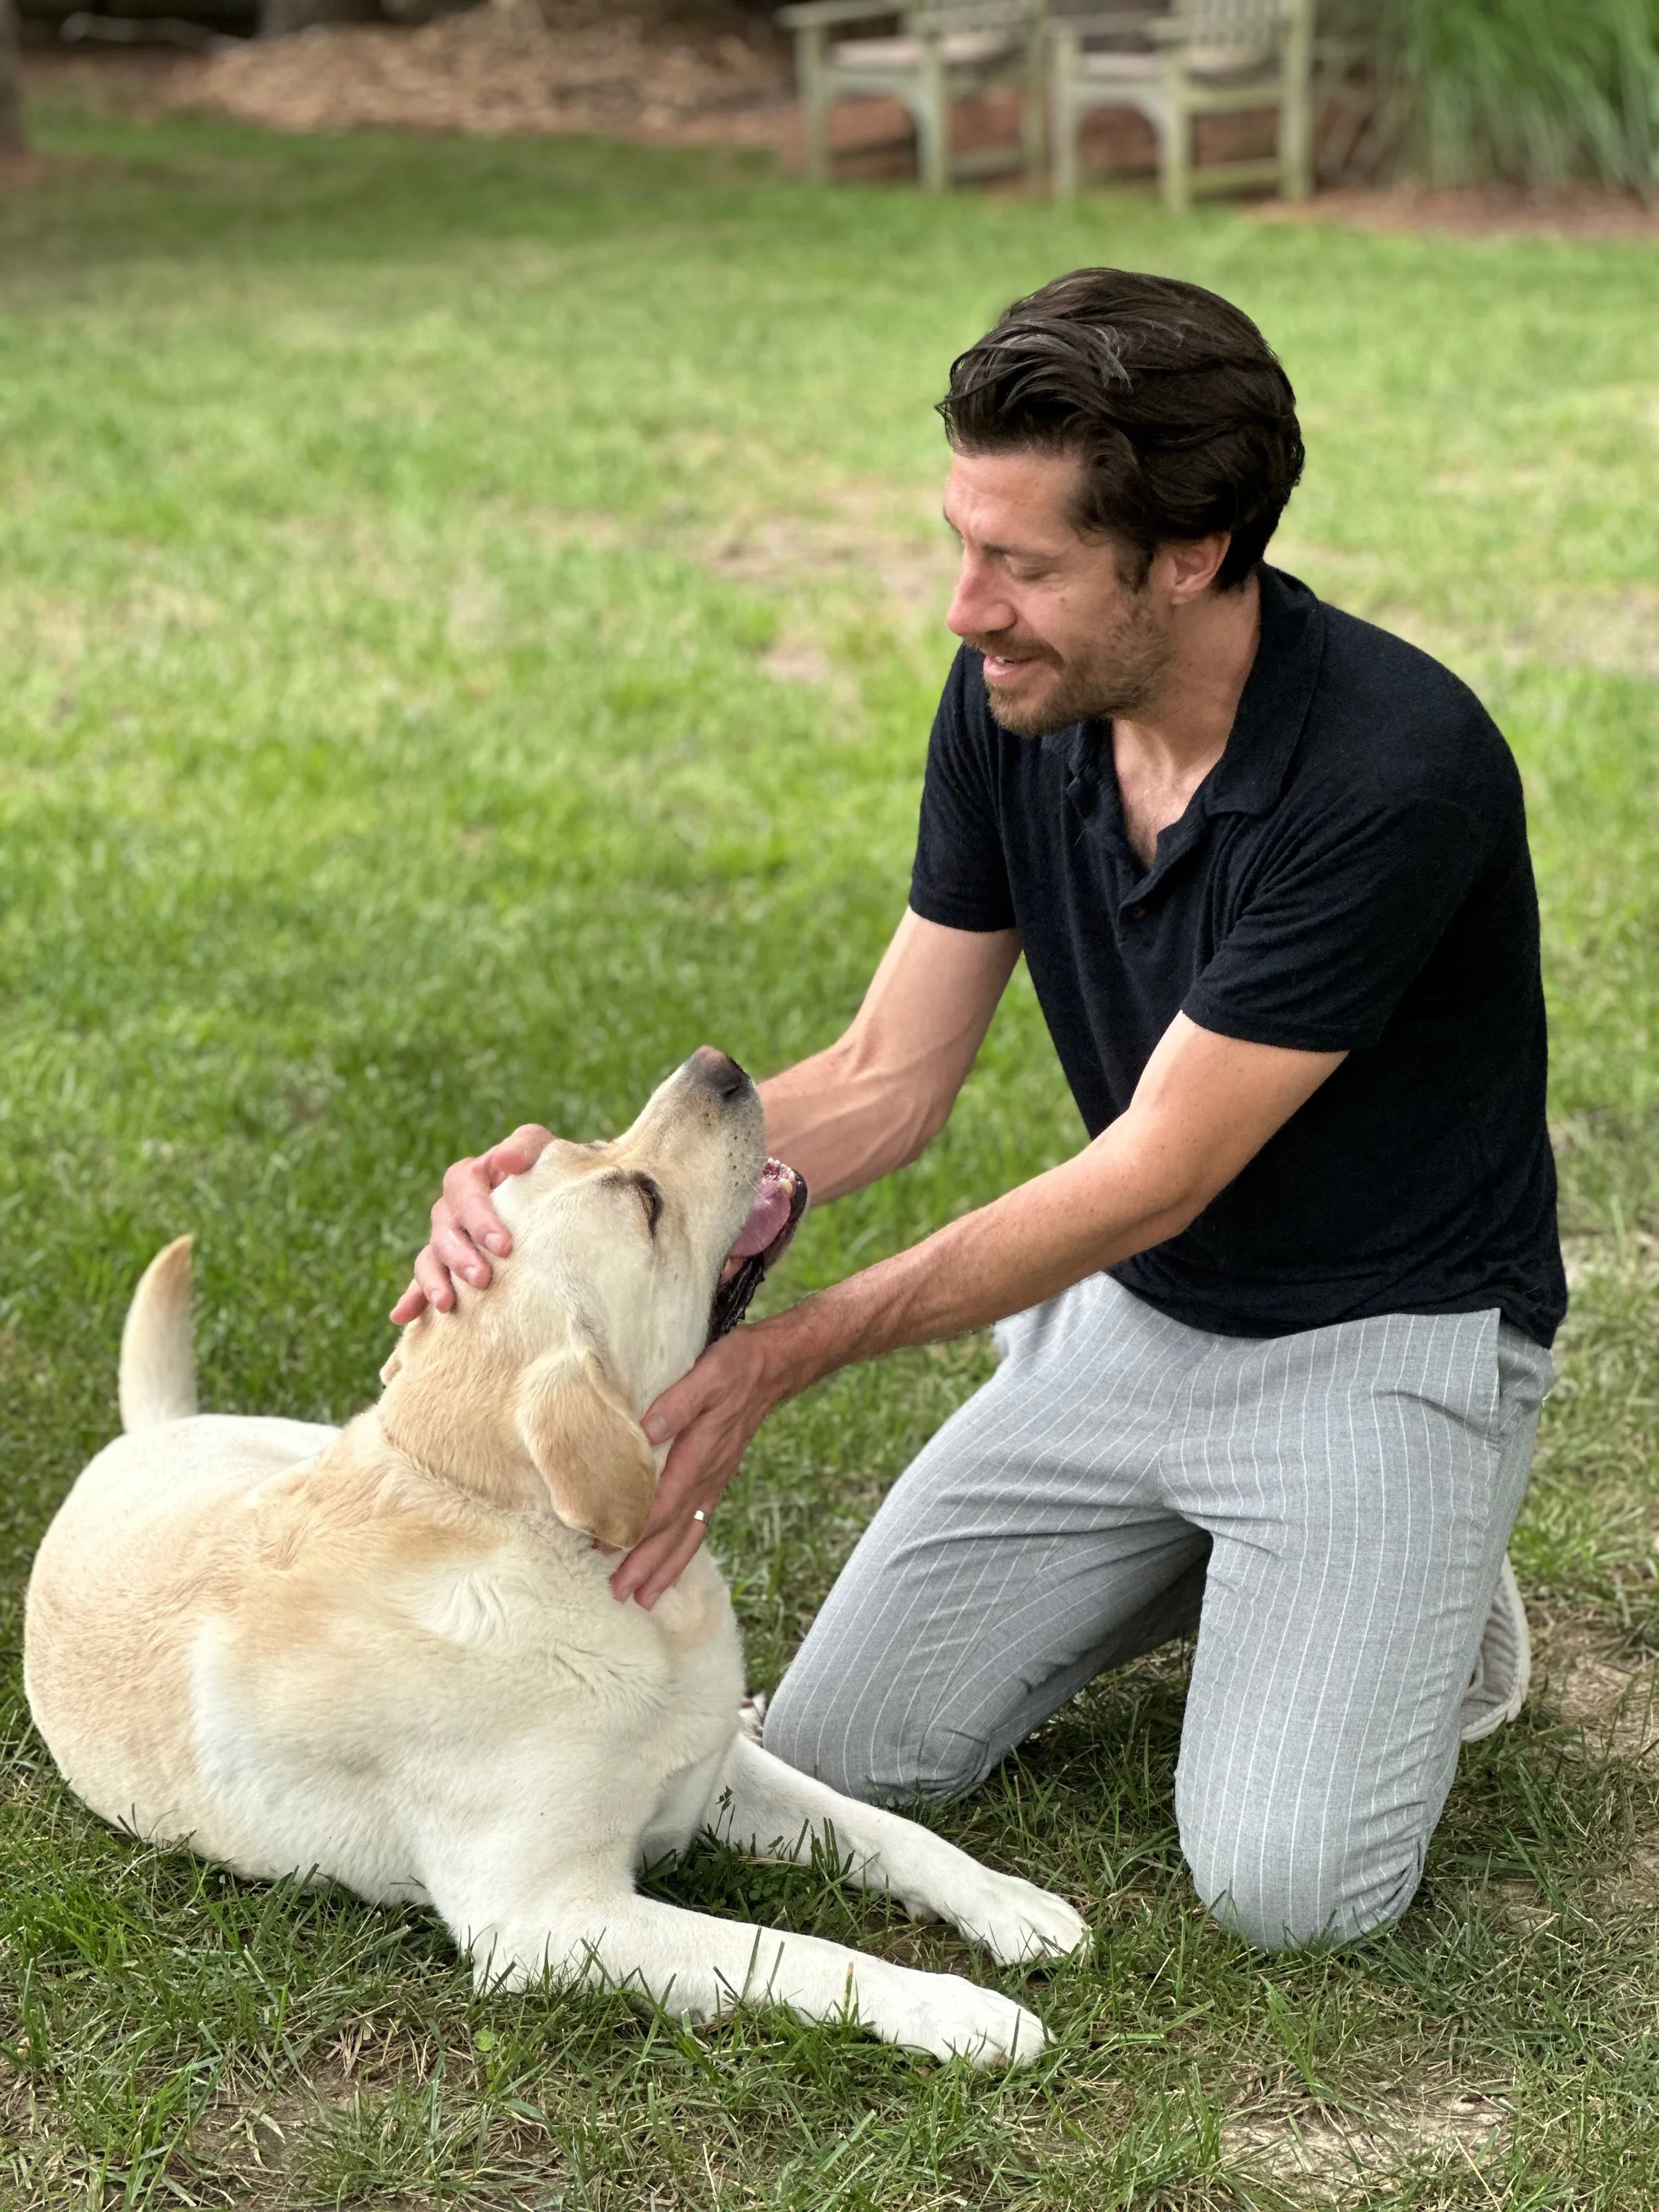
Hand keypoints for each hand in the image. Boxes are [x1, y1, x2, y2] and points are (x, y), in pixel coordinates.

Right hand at [389, 1124, 553, 1323]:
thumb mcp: (543, 1149)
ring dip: (434, 1281)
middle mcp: (452, 1209)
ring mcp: (446, 1240)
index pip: (465, 1193)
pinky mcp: (448, 1268)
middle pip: (445, 1231)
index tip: (504, 1247)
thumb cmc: (548, 1172)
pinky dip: (412, 1299)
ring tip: (447, 1304)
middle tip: (483, 1279)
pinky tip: (401, 1316)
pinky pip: (422, 1282)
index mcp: (470, 1178)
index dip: (480, 1220)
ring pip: (430, 1258)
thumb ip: (525, 1146)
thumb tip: (505, 1160)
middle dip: (461, 1256)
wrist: (553, 1201)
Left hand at [609, 1328, 782, 1608]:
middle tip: (620, 1595)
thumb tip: (642, 1432)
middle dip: (647, 1566)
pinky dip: (684, 1549)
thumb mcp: (705, 1376)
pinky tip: (672, 1562)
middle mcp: (708, 1476)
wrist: (773, 1368)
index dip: (633, 1529)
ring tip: (645, 1598)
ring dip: (666, 1568)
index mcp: (699, 1456)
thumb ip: (674, 1406)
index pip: (662, 1503)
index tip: (603, 1547)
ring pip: (690, 1534)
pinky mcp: (718, 1477)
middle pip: (675, 1531)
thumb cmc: (737, 1367)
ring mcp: (715, 1480)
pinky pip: (700, 1523)